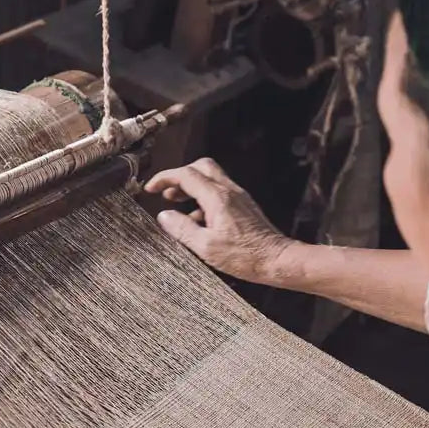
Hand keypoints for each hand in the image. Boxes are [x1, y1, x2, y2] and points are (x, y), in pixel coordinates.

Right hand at [145, 158, 294, 284]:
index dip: (165, 178)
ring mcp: (238, 197)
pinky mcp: (243, 206)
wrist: (277, 260)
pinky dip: (203, 199)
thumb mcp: (205, 247)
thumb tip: (165, 217)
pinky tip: (198, 220)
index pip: (186, 175)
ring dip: (191, 187)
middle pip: (201, 167)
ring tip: (177, 204)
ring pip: (211, 179)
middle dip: (180, 176)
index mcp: (217, 198)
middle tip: (166, 192)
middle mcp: (229, 191)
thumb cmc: (245, 256)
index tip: (151, 188)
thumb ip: (182, 229)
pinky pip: (219, 193)